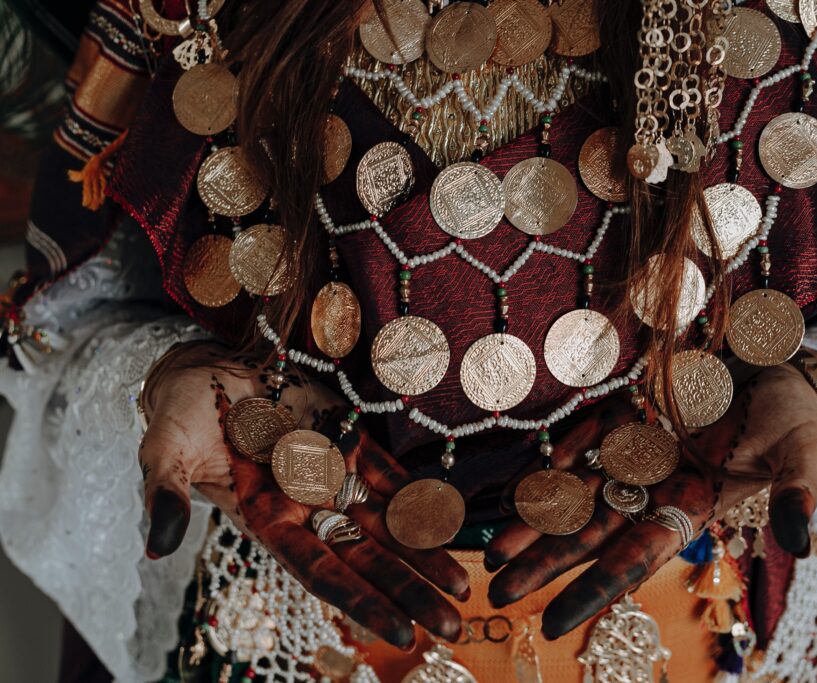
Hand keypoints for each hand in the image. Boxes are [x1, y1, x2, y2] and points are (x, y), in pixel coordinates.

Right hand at [138, 342, 467, 648]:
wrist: (209, 365)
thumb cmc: (182, 410)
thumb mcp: (165, 452)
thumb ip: (168, 496)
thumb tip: (155, 547)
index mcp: (268, 520)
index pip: (323, 572)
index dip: (362, 602)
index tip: (400, 635)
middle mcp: (308, 508)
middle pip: (368, 560)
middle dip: (409, 594)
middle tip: (452, 628)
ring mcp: (334, 478)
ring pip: (388, 527)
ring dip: (425, 559)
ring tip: (462, 591)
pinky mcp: (351, 445)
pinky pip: (394, 480)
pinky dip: (422, 503)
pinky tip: (452, 527)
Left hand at [485, 354, 816, 639]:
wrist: (774, 363)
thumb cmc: (791, 414)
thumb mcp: (803, 453)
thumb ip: (795, 494)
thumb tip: (799, 542)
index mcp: (692, 507)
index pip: (635, 558)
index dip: (592, 590)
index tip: (551, 624)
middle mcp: (655, 489)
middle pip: (591, 534)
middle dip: (545, 564)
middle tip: (498, 593)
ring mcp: (636, 456)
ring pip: (576, 496)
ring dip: (534, 523)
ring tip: (491, 555)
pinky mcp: (625, 420)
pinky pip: (583, 445)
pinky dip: (555, 462)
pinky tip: (523, 485)